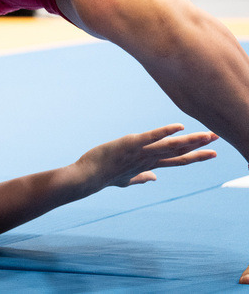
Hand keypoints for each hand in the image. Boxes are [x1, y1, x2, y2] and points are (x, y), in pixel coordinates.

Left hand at [74, 123, 216, 190]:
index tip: (212, 153)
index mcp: (149, 165)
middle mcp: (148, 159)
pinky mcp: (129, 144)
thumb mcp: (126, 179)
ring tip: (207, 135)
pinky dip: (164, 132)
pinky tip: (178, 127)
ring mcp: (140, 153)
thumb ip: (142, 177)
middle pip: (179, 152)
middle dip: (199, 145)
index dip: (195, 157)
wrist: (87, 178)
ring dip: (190, 140)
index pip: (177, 161)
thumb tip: (154, 178)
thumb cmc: (105, 177)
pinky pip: (150, 137)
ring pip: (170, 146)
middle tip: (218, 138)